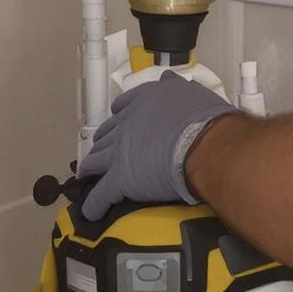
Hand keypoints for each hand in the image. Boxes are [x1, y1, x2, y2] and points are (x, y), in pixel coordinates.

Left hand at [78, 72, 237, 220]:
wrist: (204, 145)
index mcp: (144, 103)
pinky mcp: (120, 179)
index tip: (115, 118)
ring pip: (97, 161)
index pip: (123, 107)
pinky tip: (91, 211)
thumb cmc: (204, 120)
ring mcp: (120, 152)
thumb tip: (168, 81)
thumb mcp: (191, 92)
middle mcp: (127, 124)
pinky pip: (101, 194)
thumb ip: (175, 88)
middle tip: (101, 150)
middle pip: (106, 135)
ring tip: (88, 175)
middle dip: (102, 143)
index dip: (118, 115)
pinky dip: (94, 203)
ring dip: (91, 168)